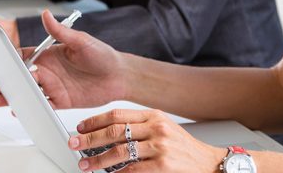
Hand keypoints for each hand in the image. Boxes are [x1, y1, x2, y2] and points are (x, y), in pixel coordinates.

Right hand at [0, 10, 125, 109]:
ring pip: (28, 93)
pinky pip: (42, 106)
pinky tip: (18, 111)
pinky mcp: (62, 101)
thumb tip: (45, 14)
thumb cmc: (102, 55)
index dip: (9, 60)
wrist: (120, 76)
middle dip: (4, 82)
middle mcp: (48, 71)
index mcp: (49, 55)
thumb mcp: (81, 41)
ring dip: (12, 96)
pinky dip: (30, 108)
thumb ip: (61, 31)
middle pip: (20, 77)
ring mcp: (54, 86)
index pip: (23, 57)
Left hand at [70, 109, 222, 172]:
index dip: (95, 121)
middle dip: (90, 139)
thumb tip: (108, 131)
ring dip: (98, 160)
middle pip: (114, 131)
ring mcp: (160, 147)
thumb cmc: (182, 147)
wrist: (207, 162)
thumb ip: (139, 126)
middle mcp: (156, 128)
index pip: (117, 114)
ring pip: (120, 152)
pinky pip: (132, 170)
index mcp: (153, 115)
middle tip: (75, 144)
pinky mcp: (163, 165)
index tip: (80, 128)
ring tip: (86, 164)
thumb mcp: (162, 127)